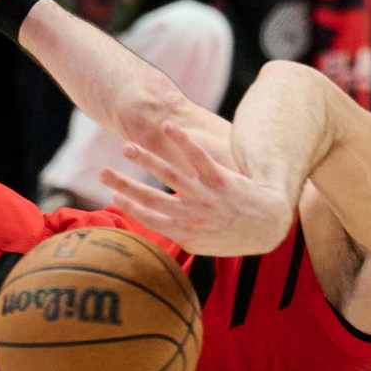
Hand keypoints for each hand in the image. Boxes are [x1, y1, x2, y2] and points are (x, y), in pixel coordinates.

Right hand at [97, 120, 292, 256]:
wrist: (268, 226)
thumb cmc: (234, 235)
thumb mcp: (204, 243)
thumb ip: (180, 234)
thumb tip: (156, 225)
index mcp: (185, 233)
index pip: (148, 218)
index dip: (128, 205)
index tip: (111, 193)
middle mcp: (192, 217)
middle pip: (151, 198)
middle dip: (124, 184)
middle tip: (102, 171)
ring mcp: (207, 198)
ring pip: (170, 176)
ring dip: (146, 160)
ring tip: (127, 147)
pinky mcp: (222, 180)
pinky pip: (198, 157)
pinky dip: (182, 141)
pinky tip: (167, 126)